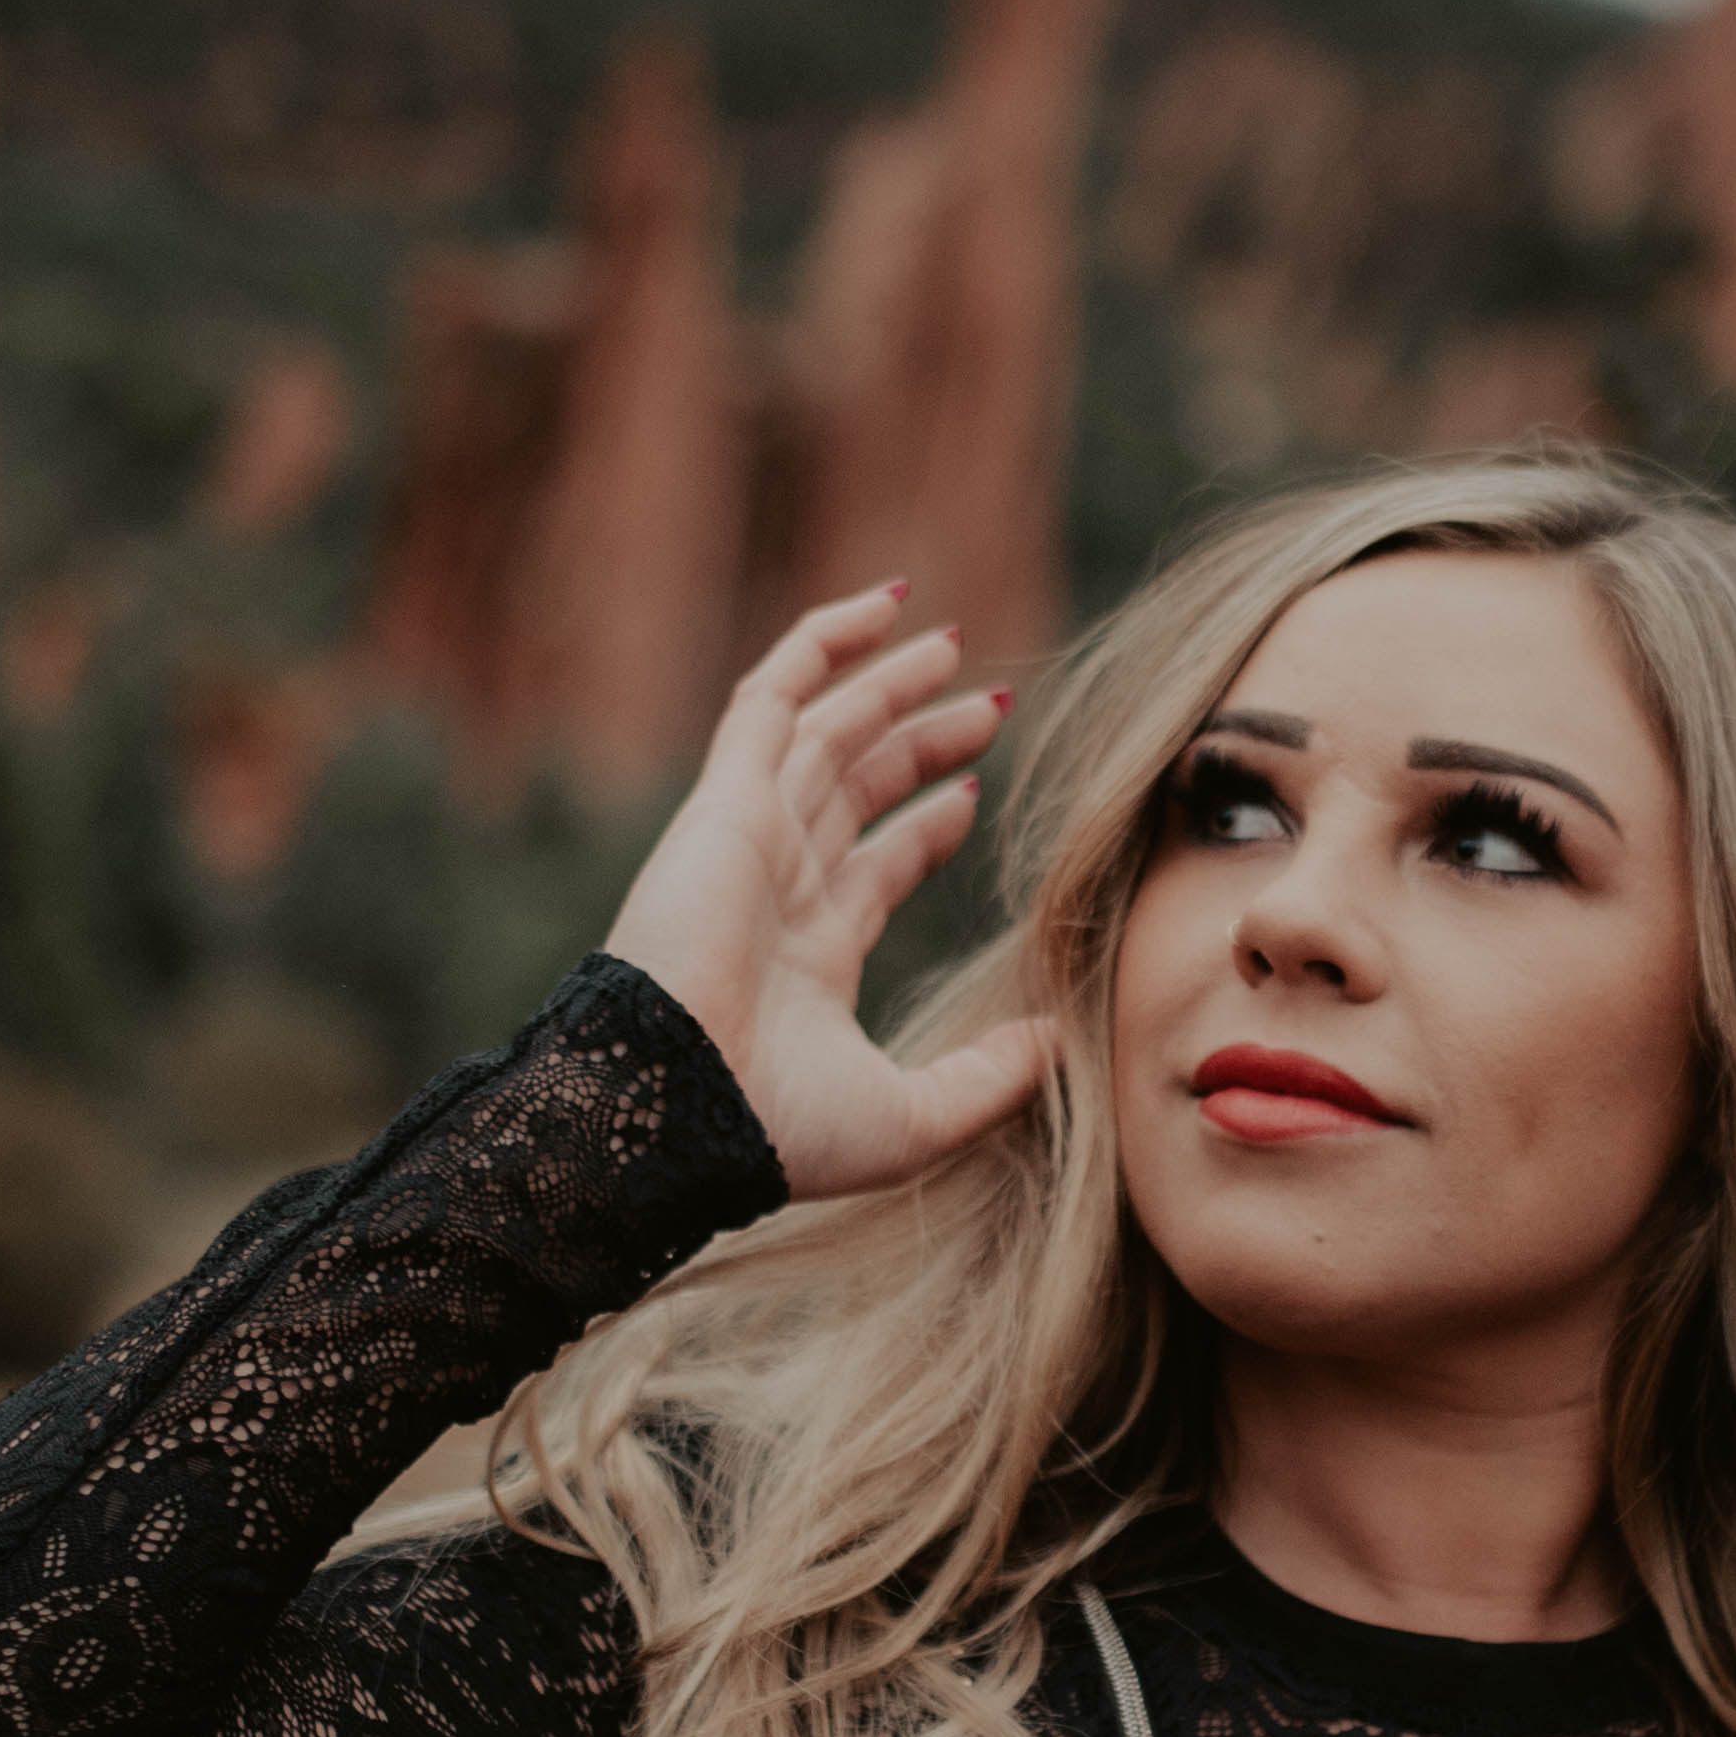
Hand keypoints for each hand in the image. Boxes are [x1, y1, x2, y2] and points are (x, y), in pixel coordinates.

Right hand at [602, 582, 1057, 1203]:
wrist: (675, 1108)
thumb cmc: (775, 1127)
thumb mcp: (911, 1118)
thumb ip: (989, 1079)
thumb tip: (1060, 1042)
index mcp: (810, 954)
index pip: (874, 864)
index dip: (926, 828)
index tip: (974, 795)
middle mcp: (778, 885)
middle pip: (857, 786)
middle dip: (921, 739)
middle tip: (991, 702)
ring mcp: (749, 837)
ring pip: (827, 731)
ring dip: (889, 684)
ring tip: (954, 645)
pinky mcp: (726, 801)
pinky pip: (772, 696)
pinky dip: (823, 644)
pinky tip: (887, 608)